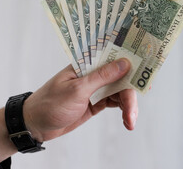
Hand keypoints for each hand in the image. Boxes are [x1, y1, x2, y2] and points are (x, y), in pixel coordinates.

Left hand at [23, 58, 137, 141]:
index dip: (130, 59)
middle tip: (132, 111)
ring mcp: (97, 88)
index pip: (113, 56)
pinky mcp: (97, 101)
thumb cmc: (50, 103)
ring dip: (128, 106)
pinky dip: (123, 111)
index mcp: (87, 63)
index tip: (147, 64)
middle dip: (130, 94)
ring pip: (120, 91)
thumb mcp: (77, 90)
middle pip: (121, 77)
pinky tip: (127, 119)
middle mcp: (94, 73)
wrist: (35, 125)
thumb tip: (124, 63)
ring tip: (130, 121)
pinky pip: (116, 102)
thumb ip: (102, 77)